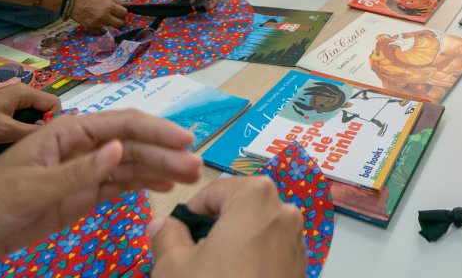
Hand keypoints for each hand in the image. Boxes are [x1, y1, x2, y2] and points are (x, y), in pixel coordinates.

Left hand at [0, 85, 60, 149]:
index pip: (54, 103)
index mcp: (23, 92)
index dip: (56, 120)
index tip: (50, 140)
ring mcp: (9, 105)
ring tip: (27, 149)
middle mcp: (19, 95)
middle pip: (44, 110)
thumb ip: (31, 131)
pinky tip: (15, 147)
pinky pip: (20, 123)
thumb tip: (56, 133)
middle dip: (44, 127)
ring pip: (32, 118)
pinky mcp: (1, 116)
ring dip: (31, 132)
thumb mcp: (4, 130)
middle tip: (39, 147)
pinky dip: (20, 134)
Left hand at [0, 110, 201, 277]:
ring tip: (187, 178)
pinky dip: (139, 187)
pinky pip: (113, 189)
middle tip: (195, 168)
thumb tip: (120, 148)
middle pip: (128, 146)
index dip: (154, 130)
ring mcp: (77, 175)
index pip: (118, 125)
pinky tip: (161, 188)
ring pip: (126, 167)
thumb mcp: (29, 188)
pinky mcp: (74, 201)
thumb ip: (78, 172)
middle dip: (162, 154)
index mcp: (63, 133)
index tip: (184, 140)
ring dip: (156, 170)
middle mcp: (75, 149)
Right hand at [71, 0, 127, 29]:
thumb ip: (116, 1)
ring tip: (103, 15)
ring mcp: (97, 23)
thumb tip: (127, 5)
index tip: (120, 11)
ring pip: (110, 26)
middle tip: (117, 17)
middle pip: (120, 24)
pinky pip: (100, 30)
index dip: (123, 12)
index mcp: (109, 6)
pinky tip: (97, 20)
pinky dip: (101, 26)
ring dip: (109, 22)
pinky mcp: (90, 28)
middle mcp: (104, 16)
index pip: (124, 13)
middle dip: (121, 20)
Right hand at [152, 177, 304, 277]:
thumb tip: (160, 223)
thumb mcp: (174, 266)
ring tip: (214, 272)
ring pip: (257, 232)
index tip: (178, 235)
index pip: (215, 190)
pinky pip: (271, 253)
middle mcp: (285, 212)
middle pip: (239, 210)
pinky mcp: (301, 268)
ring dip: (234, 246)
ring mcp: (298, 241)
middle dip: (215, 229)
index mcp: (256, 197)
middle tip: (194, 257)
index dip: (191, 212)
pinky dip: (253, 262)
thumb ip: (165, 236)